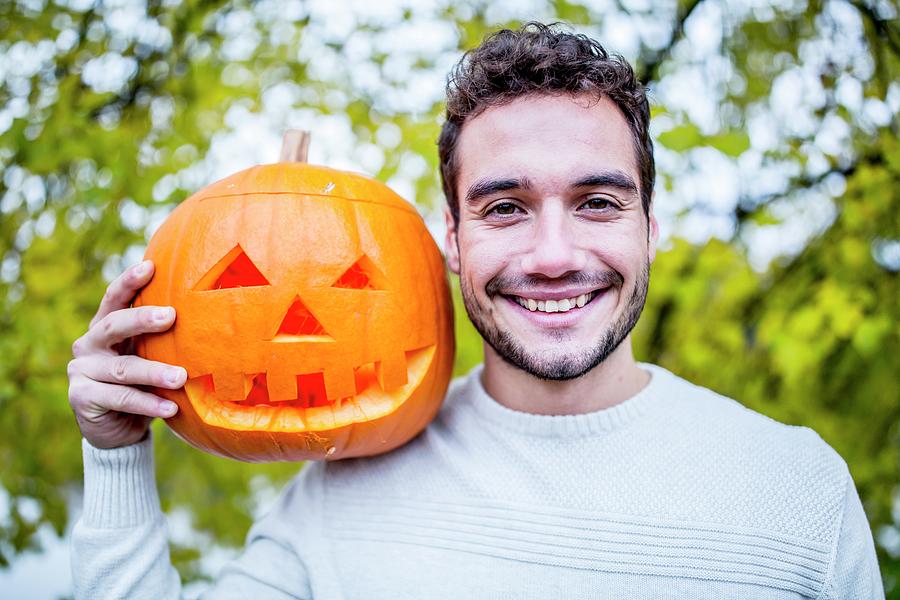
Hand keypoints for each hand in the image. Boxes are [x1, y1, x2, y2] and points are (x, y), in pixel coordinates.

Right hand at [68, 260, 185, 448]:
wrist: (120, 428)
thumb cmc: (144, 384)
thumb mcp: (153, 356)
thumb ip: (166, 338)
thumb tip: (213, 314)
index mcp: (106, 326)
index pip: (115, 298)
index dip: (130, 282)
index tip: (150, 266)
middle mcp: (89, 343)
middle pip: (113, 325)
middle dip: (142, 319)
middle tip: (171, 316)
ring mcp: (81, 370)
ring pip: (122, 368)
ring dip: (154, 372)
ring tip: (181, 377)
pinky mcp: (81, 397)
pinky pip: (119, 398)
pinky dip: (147, 404)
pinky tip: (171, 408)